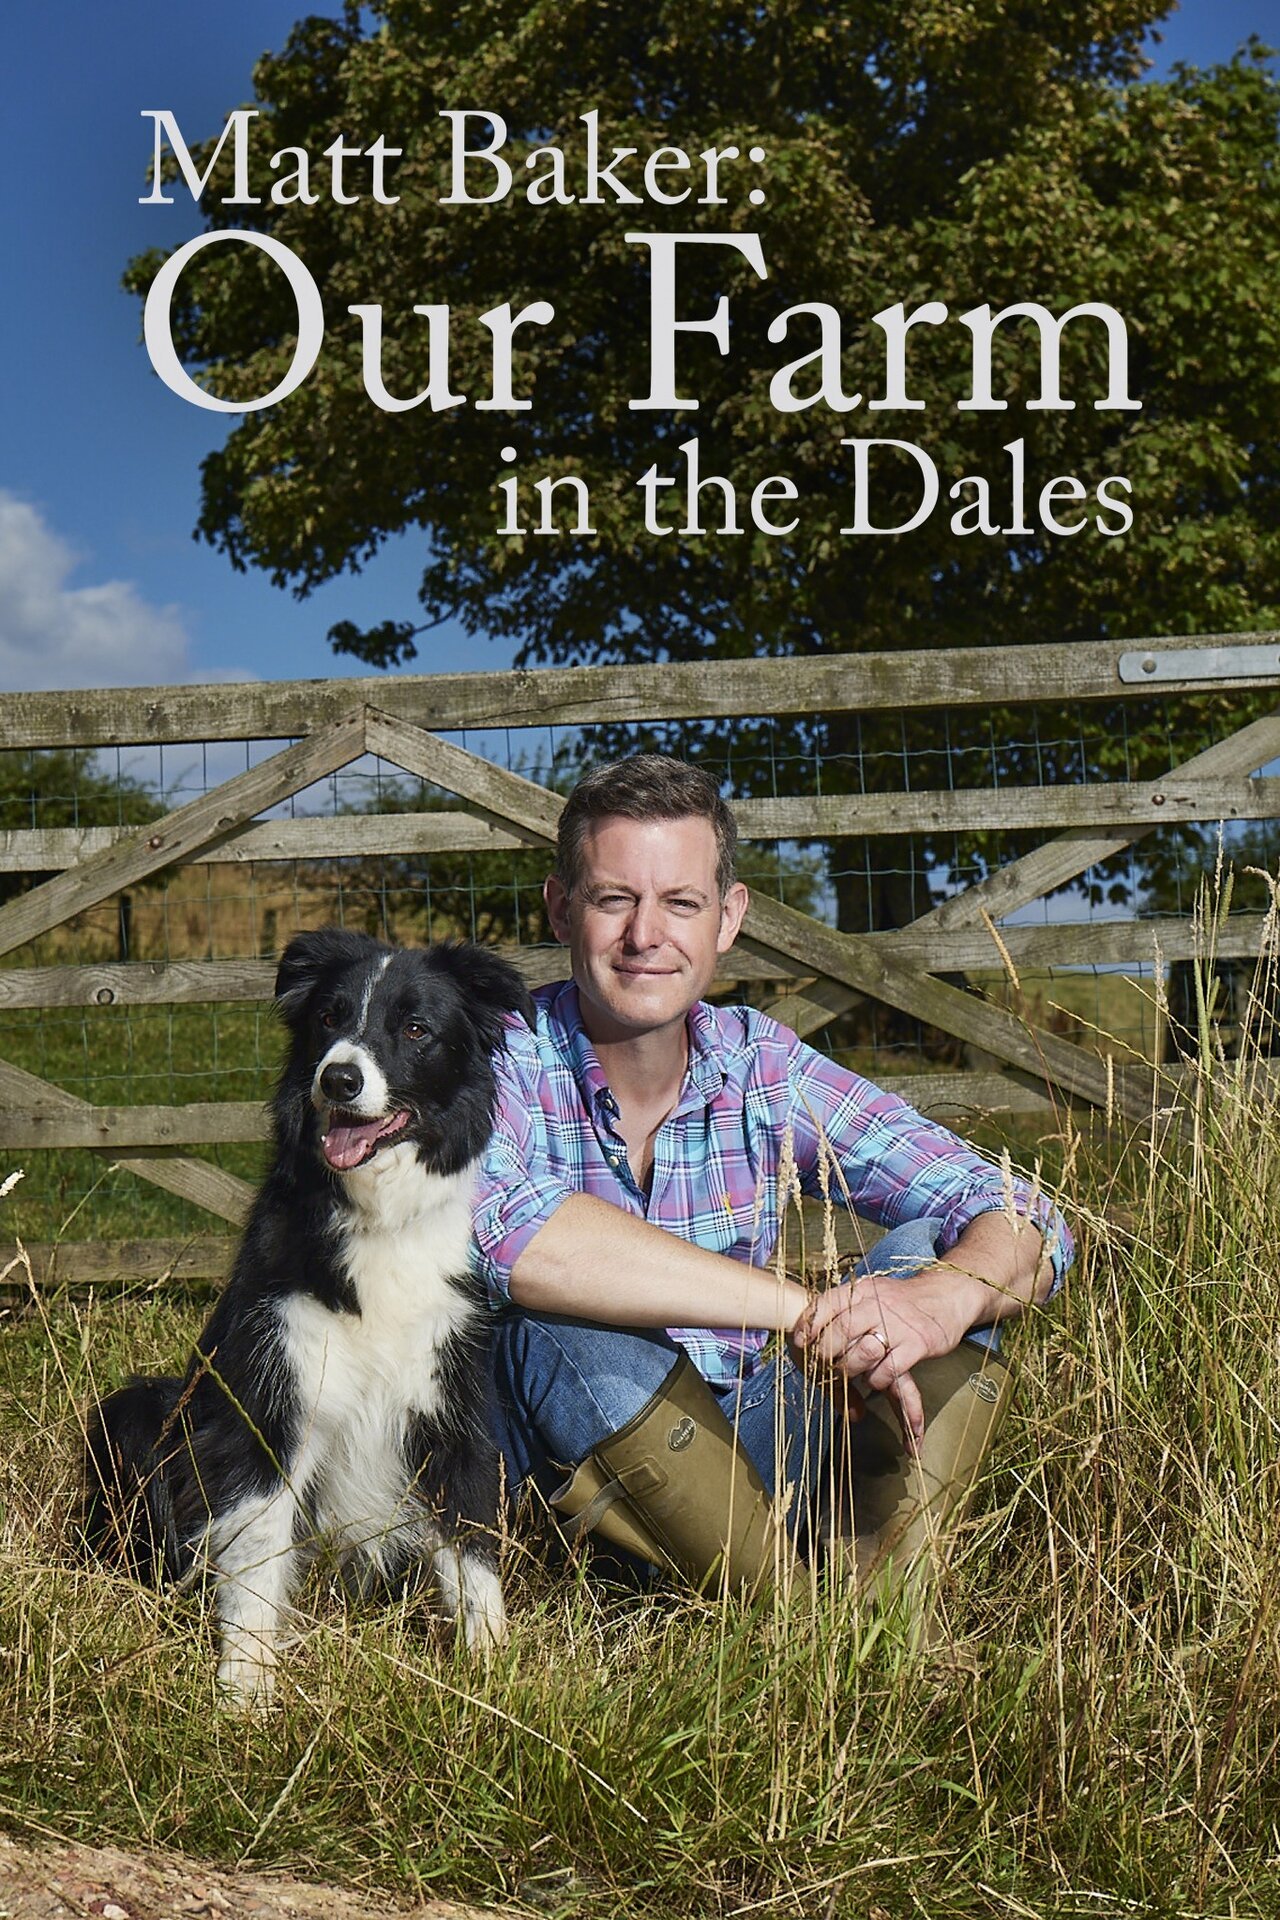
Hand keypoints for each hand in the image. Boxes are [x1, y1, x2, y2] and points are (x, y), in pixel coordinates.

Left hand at [790, 1264, 983, 1445]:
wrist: (948, 1295)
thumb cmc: (901, 1301)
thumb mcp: (871, 1293)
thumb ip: (844, 1307)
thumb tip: (808, 1329)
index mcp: (863, 1290)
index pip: (827, 1303)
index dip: (809, 1324)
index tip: (799, 1341)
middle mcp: (878, 1304)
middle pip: (840, 1330)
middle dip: (825, 1352)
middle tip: (822, 1365)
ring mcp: (899, 1325)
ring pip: (862, 1352)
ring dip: (849, 1369)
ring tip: (847, 1373)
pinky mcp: (917, 1344)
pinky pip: (888, 1369)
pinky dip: (876, 1379)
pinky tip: (875, 1378)